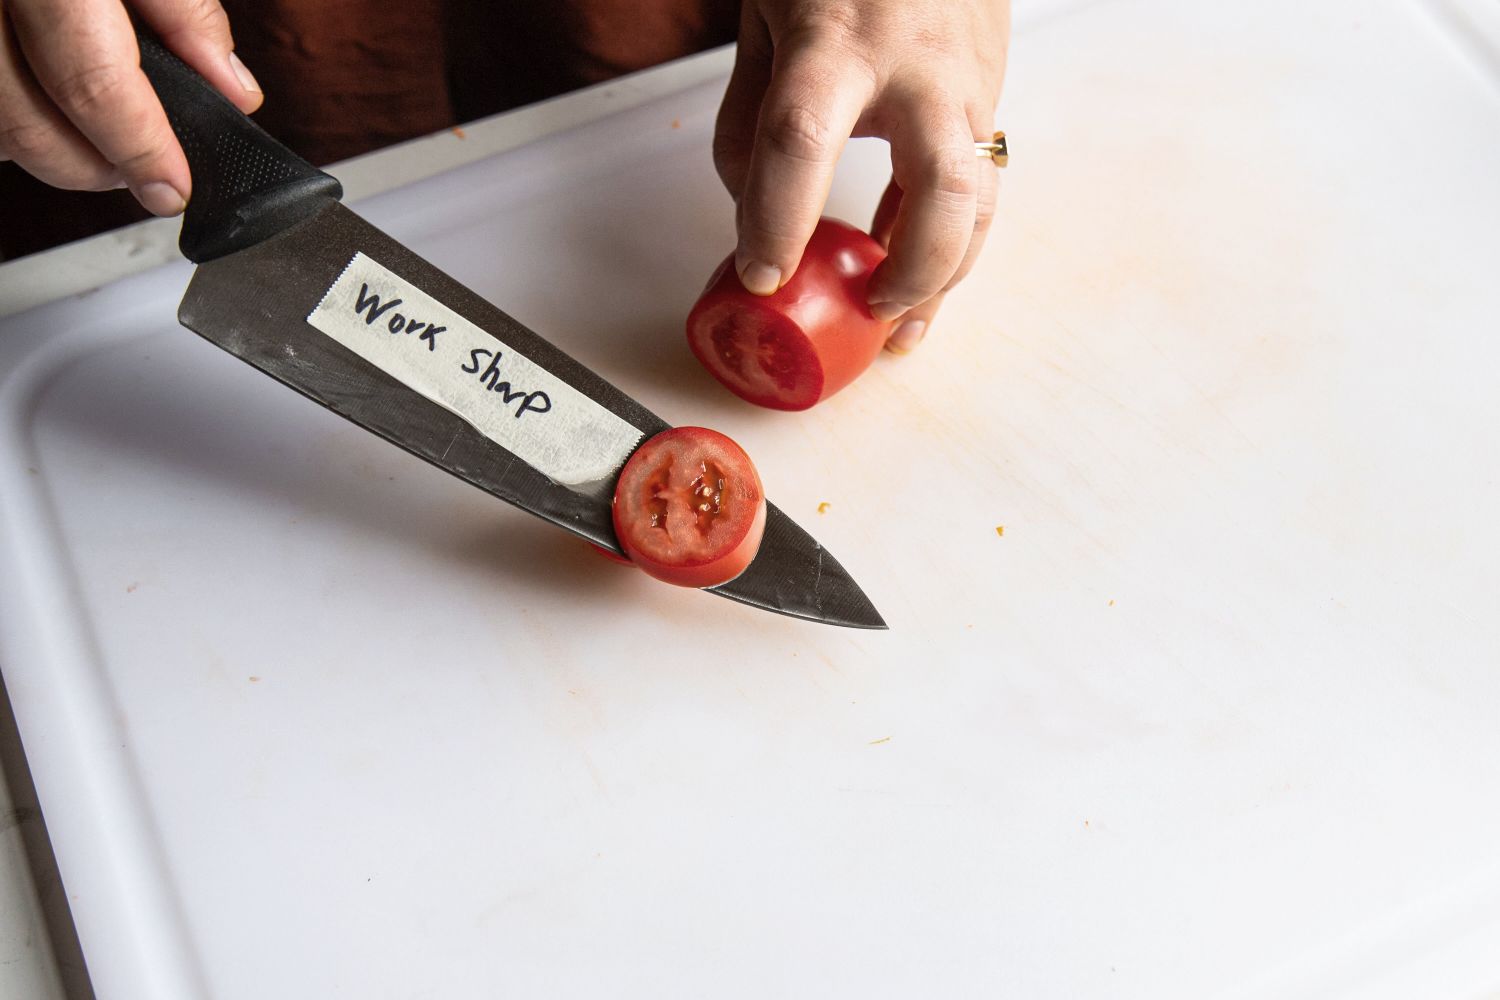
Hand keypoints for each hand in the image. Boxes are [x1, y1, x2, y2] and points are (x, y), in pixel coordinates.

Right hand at [0, 0, 261, 215]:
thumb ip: (184, 13)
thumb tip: (234, 90)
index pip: (94, 88)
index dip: (142, 153)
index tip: (173, 191)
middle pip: (32, 130)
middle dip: (99, 171)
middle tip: (149, 173)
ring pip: (1, 135)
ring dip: (56, 153)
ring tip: (106, 143)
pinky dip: (22, 125)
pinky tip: (55, 115)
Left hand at [714, 0, 1008, 353]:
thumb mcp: (765, 15)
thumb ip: (750, 113)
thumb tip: (753, 209)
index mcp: (836, 39)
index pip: (800, 143)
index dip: (777, 221)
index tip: (761, 275)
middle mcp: (914, 66)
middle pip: (940, 189)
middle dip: (909, 269)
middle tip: (865, 306)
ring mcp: (965, 81)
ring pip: (980, 198)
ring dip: (944, 273)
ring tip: (900, 323)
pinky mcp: (989, 91)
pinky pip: (976, 179)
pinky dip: (947, 234)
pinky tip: (908, 264)